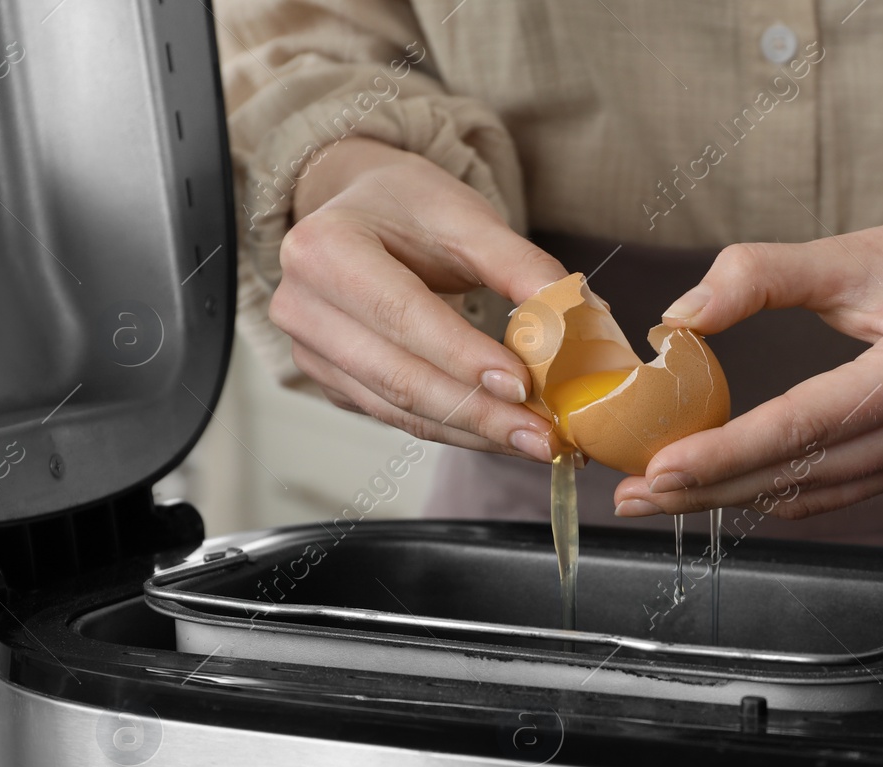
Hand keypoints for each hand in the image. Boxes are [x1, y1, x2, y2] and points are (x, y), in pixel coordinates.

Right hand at [270, 136, 566, 460]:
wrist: (358, 210)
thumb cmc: (409, 208)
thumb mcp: (466, 217)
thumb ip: (520, 267)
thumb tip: (578, 321)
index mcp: (325, 249)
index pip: (402, 315)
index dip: (463, 357)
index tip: (523, 386)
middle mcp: (304, 307)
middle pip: (399, 377)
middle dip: (479, 414)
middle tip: (546, 436)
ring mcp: (313, 353)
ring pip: (401, 411)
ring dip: (475, 433)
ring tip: (539, 442)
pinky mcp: (334, 384)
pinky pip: (400, 419)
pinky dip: (458, 431)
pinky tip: (506, 435)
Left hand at [612, 165, 882, 517]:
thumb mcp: (854, 250)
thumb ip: (763, 273)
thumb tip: (678, 315)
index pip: (806, 423)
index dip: (728, 451)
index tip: (660, 466)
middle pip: (803, 473)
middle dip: (710, 489)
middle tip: (634, 494)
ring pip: (816, 495)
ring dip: (734, 499)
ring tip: (661, 496)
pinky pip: (839, 495)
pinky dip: (778, 493)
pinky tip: (724, 489)